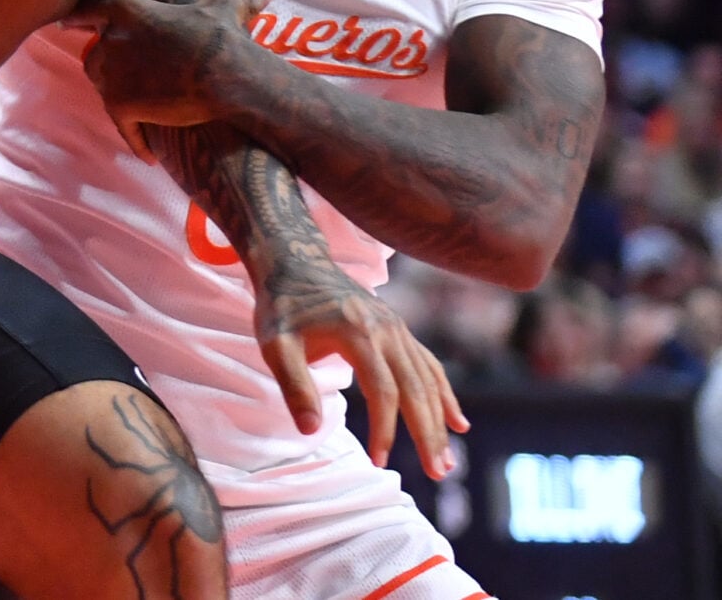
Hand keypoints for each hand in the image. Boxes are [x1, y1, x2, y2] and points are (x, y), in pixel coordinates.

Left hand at [85, 0, 266, 157]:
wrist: (225, 75)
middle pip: (95, 55)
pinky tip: (148, 154)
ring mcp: (111, 73)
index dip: (79, 18)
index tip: (65, 24)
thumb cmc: (223, 39)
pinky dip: (135, 140)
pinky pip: (122, 125)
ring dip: (114, 98)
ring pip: (102, 87)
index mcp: (127, 10)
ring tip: (135, 112)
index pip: (91, 11)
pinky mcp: (118, 104)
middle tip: (123, 80)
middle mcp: (110, 39)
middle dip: (106, 67)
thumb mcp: (227, 9)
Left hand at [250, 252, 466, 477]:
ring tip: (447, 460)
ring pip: (428, 380)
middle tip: (438, 473)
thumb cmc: (282, 306)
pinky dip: (445, 394)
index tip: (379, 462)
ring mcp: (397, 328)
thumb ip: (294, 385)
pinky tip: (459, 422)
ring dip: (440, 421)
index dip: (384, 430)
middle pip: (416, 389)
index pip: (383, 392)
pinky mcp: (399, 329)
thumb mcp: (275, 344)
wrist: (295, 260)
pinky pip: (429, 365)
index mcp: (359, 334)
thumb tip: (310, 431)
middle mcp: (387, 330)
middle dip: (429, 434)